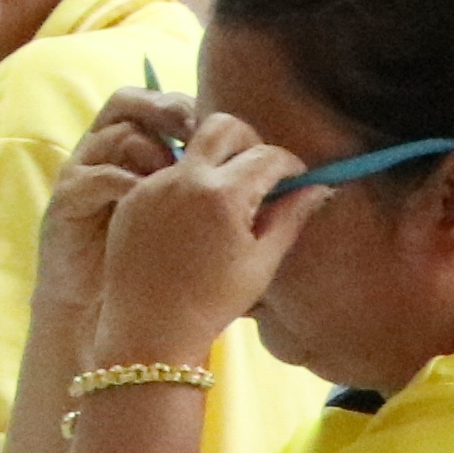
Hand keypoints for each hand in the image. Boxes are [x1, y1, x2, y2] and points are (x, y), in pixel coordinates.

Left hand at [91, 97, 311, 364]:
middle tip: (259, 170)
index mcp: (222, 195)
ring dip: (215, 158)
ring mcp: (153, 185)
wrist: (150, 326)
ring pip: (190, 146)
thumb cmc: (214, 301)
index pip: (267, 154)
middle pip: (223, 126)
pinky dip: (187, 179)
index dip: (290, 164)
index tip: (296, 178)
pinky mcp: (133, 196)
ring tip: (228, 192)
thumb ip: (290, 216)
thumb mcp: (262, 261)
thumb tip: (320, 186)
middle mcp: (184, 179)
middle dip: (248, 140)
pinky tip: (195, 212)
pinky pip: (165, 171)